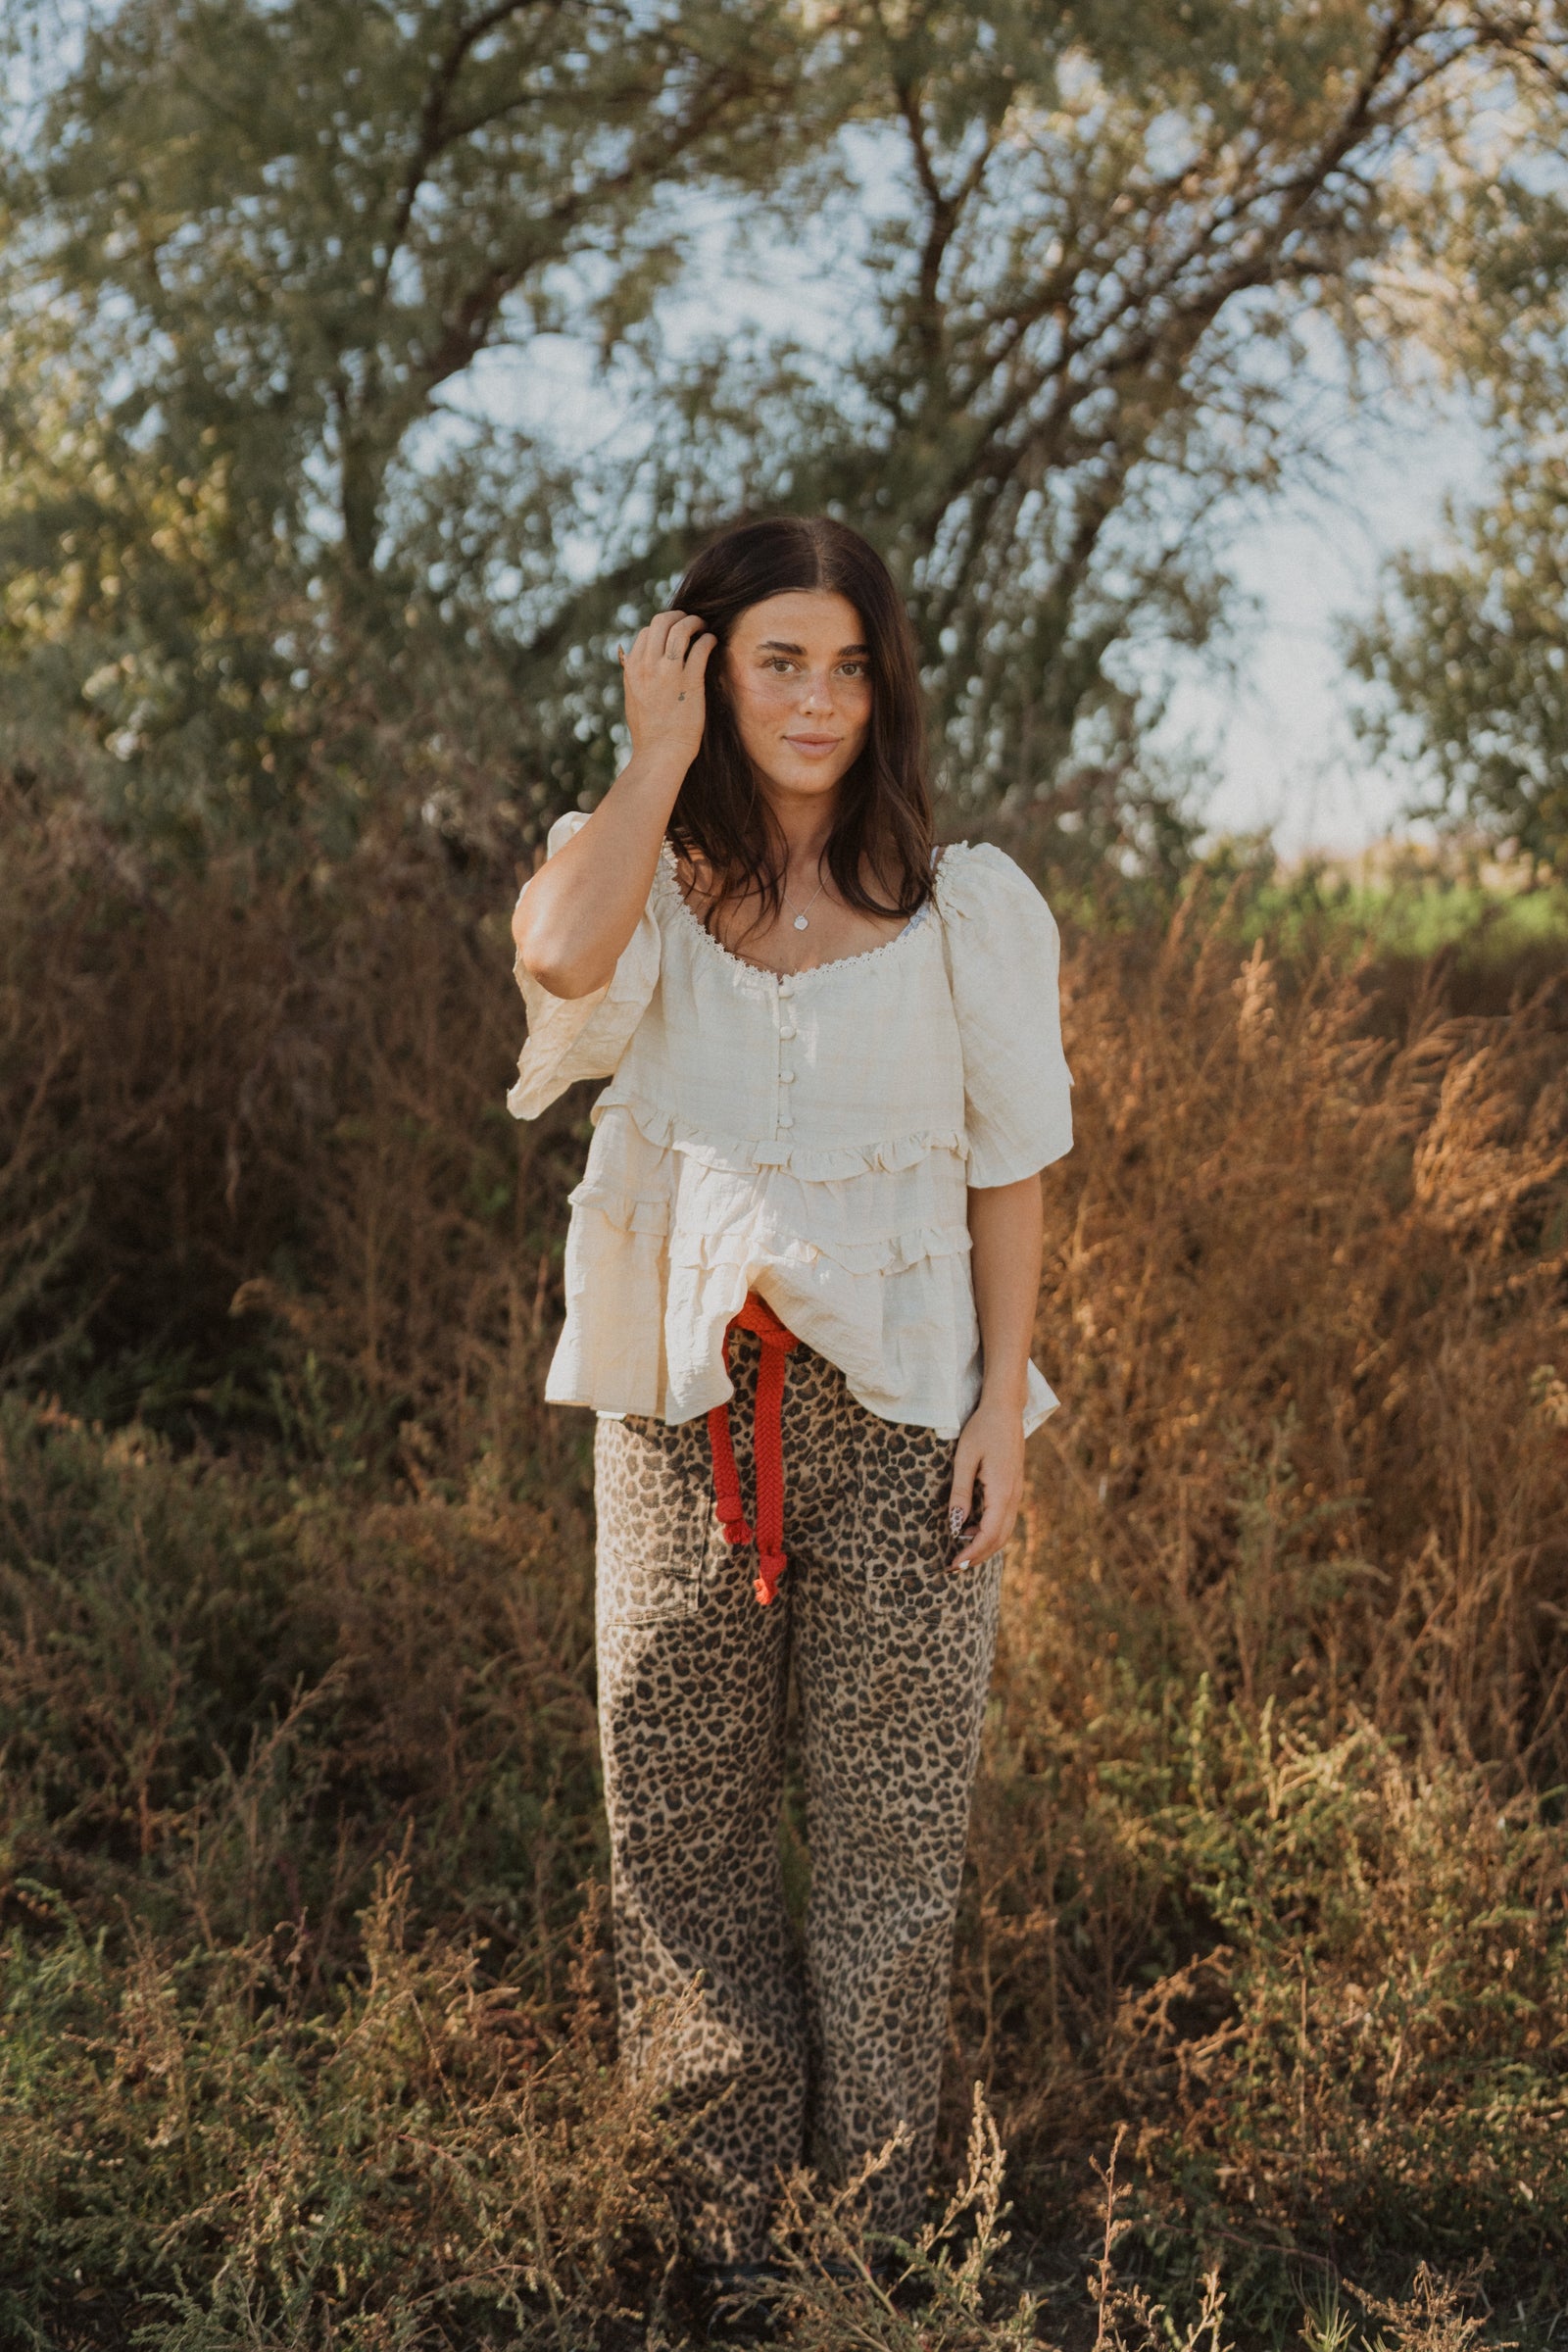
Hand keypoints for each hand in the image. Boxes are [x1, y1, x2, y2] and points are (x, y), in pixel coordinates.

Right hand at [620, 608, 715, 774]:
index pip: (646, 632)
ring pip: (681, 628)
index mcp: (633, 668)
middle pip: (661, 621)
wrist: (660, 753)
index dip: (662, 629)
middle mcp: (648, 665)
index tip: (674, 634)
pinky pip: (701, 647)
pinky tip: (713, 642)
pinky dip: (709, 639)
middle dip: (679, 616)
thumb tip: (630, 658)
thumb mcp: (631, 698)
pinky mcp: (690, 681)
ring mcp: (669, 672)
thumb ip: (633, 675)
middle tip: (692, 622)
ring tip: (704, 627)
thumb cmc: (649, 732)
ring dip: (695, 622)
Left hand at [948, 1392, 1024, 1569]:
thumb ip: (960, 1493)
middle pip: (999, 1539)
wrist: (1005, 1410)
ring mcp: (1016, 1493)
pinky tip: (971, 1529)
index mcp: (1002, 1491)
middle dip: (977, 1556)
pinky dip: (989, 1532)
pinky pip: (1004, 1519)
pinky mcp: (1014, 1488)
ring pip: (1004, 1531)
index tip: (954, 1565)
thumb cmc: (982, 1430)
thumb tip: (956, 1525)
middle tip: (953, 1568)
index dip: (972, 1553)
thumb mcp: (964, 1459)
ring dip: (984, 1546)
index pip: (989, 1534)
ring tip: (960, 1553)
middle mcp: (1014, 1496)